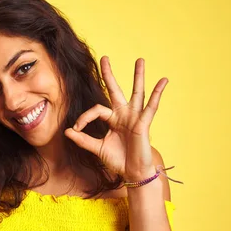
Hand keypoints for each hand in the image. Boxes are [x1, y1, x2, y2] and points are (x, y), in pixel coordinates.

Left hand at [65, 57, 167, 180]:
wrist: (132, 172)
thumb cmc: (118, 160)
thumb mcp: (97, 148)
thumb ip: (83, 139)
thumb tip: (67, 131)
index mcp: (112, 119)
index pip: (96, 109)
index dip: (84, 117)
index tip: (77, 128)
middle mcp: (123, 114)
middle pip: (115, 90)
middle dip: (109, 74)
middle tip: (104, 58)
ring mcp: (134, 117)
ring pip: (136, 92)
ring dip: (138, 76)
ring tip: (140, 59)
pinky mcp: (144, 123)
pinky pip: (151, 106)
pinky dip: (158, 93)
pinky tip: (163, 80)